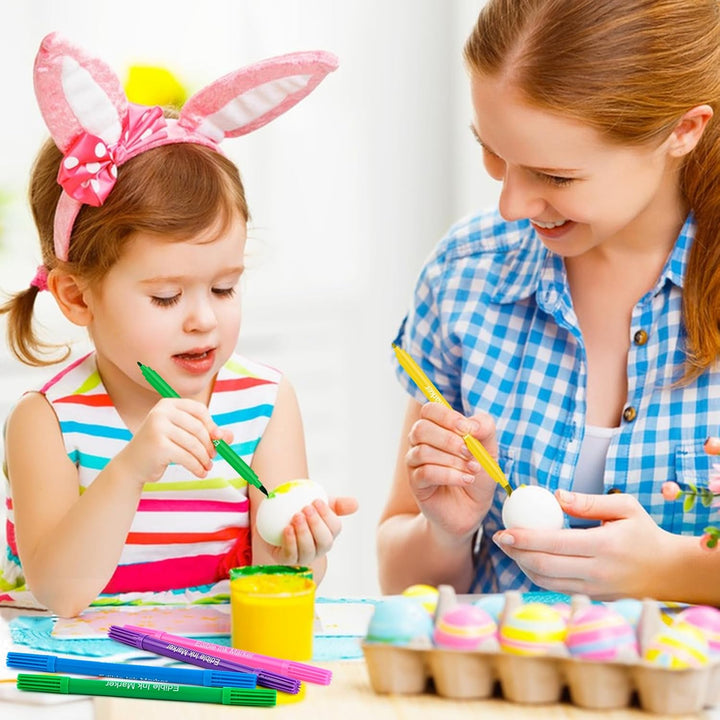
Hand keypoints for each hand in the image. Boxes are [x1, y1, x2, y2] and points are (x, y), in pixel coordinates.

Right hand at [113, 398, 231, 486]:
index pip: (199, 410)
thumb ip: (207, 434)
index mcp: (168, 404)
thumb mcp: (183, 436)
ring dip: (204, 458)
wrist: (132, 465)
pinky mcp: (158, 446)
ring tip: (207, 467)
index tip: (217, 440)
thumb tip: (229, 437)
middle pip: (198, 428)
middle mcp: (161, 413)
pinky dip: (197, 467)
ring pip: (194, 444)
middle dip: (210, 445)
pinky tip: (200, 472)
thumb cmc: (161, 448)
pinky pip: (187, 457)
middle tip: (213, 457)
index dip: (211, 425)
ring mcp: (158, 428)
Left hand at [271, 496, 358, 565]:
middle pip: (324, 541)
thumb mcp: (319, 505)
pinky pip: (290, 554)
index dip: (327, 515)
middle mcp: (319, 548)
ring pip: (308, 550)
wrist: (276, 519)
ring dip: (303, 533)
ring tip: (296, 516)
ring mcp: (303, 556)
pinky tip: (287, 528)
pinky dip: (290, 541)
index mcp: (329, 534)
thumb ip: (337, 504)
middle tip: (306, 508)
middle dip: (316, 525)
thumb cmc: (302, 512)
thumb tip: (356, 504)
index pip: (335, 528)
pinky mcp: (287, 560)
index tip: (316, 501)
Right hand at [405, 402, 498, 537]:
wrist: (473, 508)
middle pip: (421, 429)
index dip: (447, 417)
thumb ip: (484, 428)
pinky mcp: (416, 483)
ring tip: (472, 470)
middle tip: (470, 452)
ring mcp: (415, 463)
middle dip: (449, 440)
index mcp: (437, 427)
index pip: (429, 410)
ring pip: (423, 452)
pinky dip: (450, 475)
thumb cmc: (477, 474)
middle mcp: (421, 442)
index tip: (467, 430)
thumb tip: (471, 425)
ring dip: (453, 460)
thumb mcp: (489, 448)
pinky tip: (465, 480)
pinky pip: (426, 473)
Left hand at [492, 490, 670, 598]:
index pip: (554, 544)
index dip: (524, 538)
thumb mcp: (625, 507)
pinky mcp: (593, 599)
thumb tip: (556, 495)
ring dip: (522, 565)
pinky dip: (537, 576)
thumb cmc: (645, 533)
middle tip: (498, 538)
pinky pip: (557, 589)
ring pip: (546, 582)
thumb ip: (590, 501)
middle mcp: (597, 572)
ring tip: (509, 548)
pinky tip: (528, 560)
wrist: (671, 572)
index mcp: (604, 546)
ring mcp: (594, 590)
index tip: (503, 531)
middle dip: (515, 553)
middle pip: (544, 566)